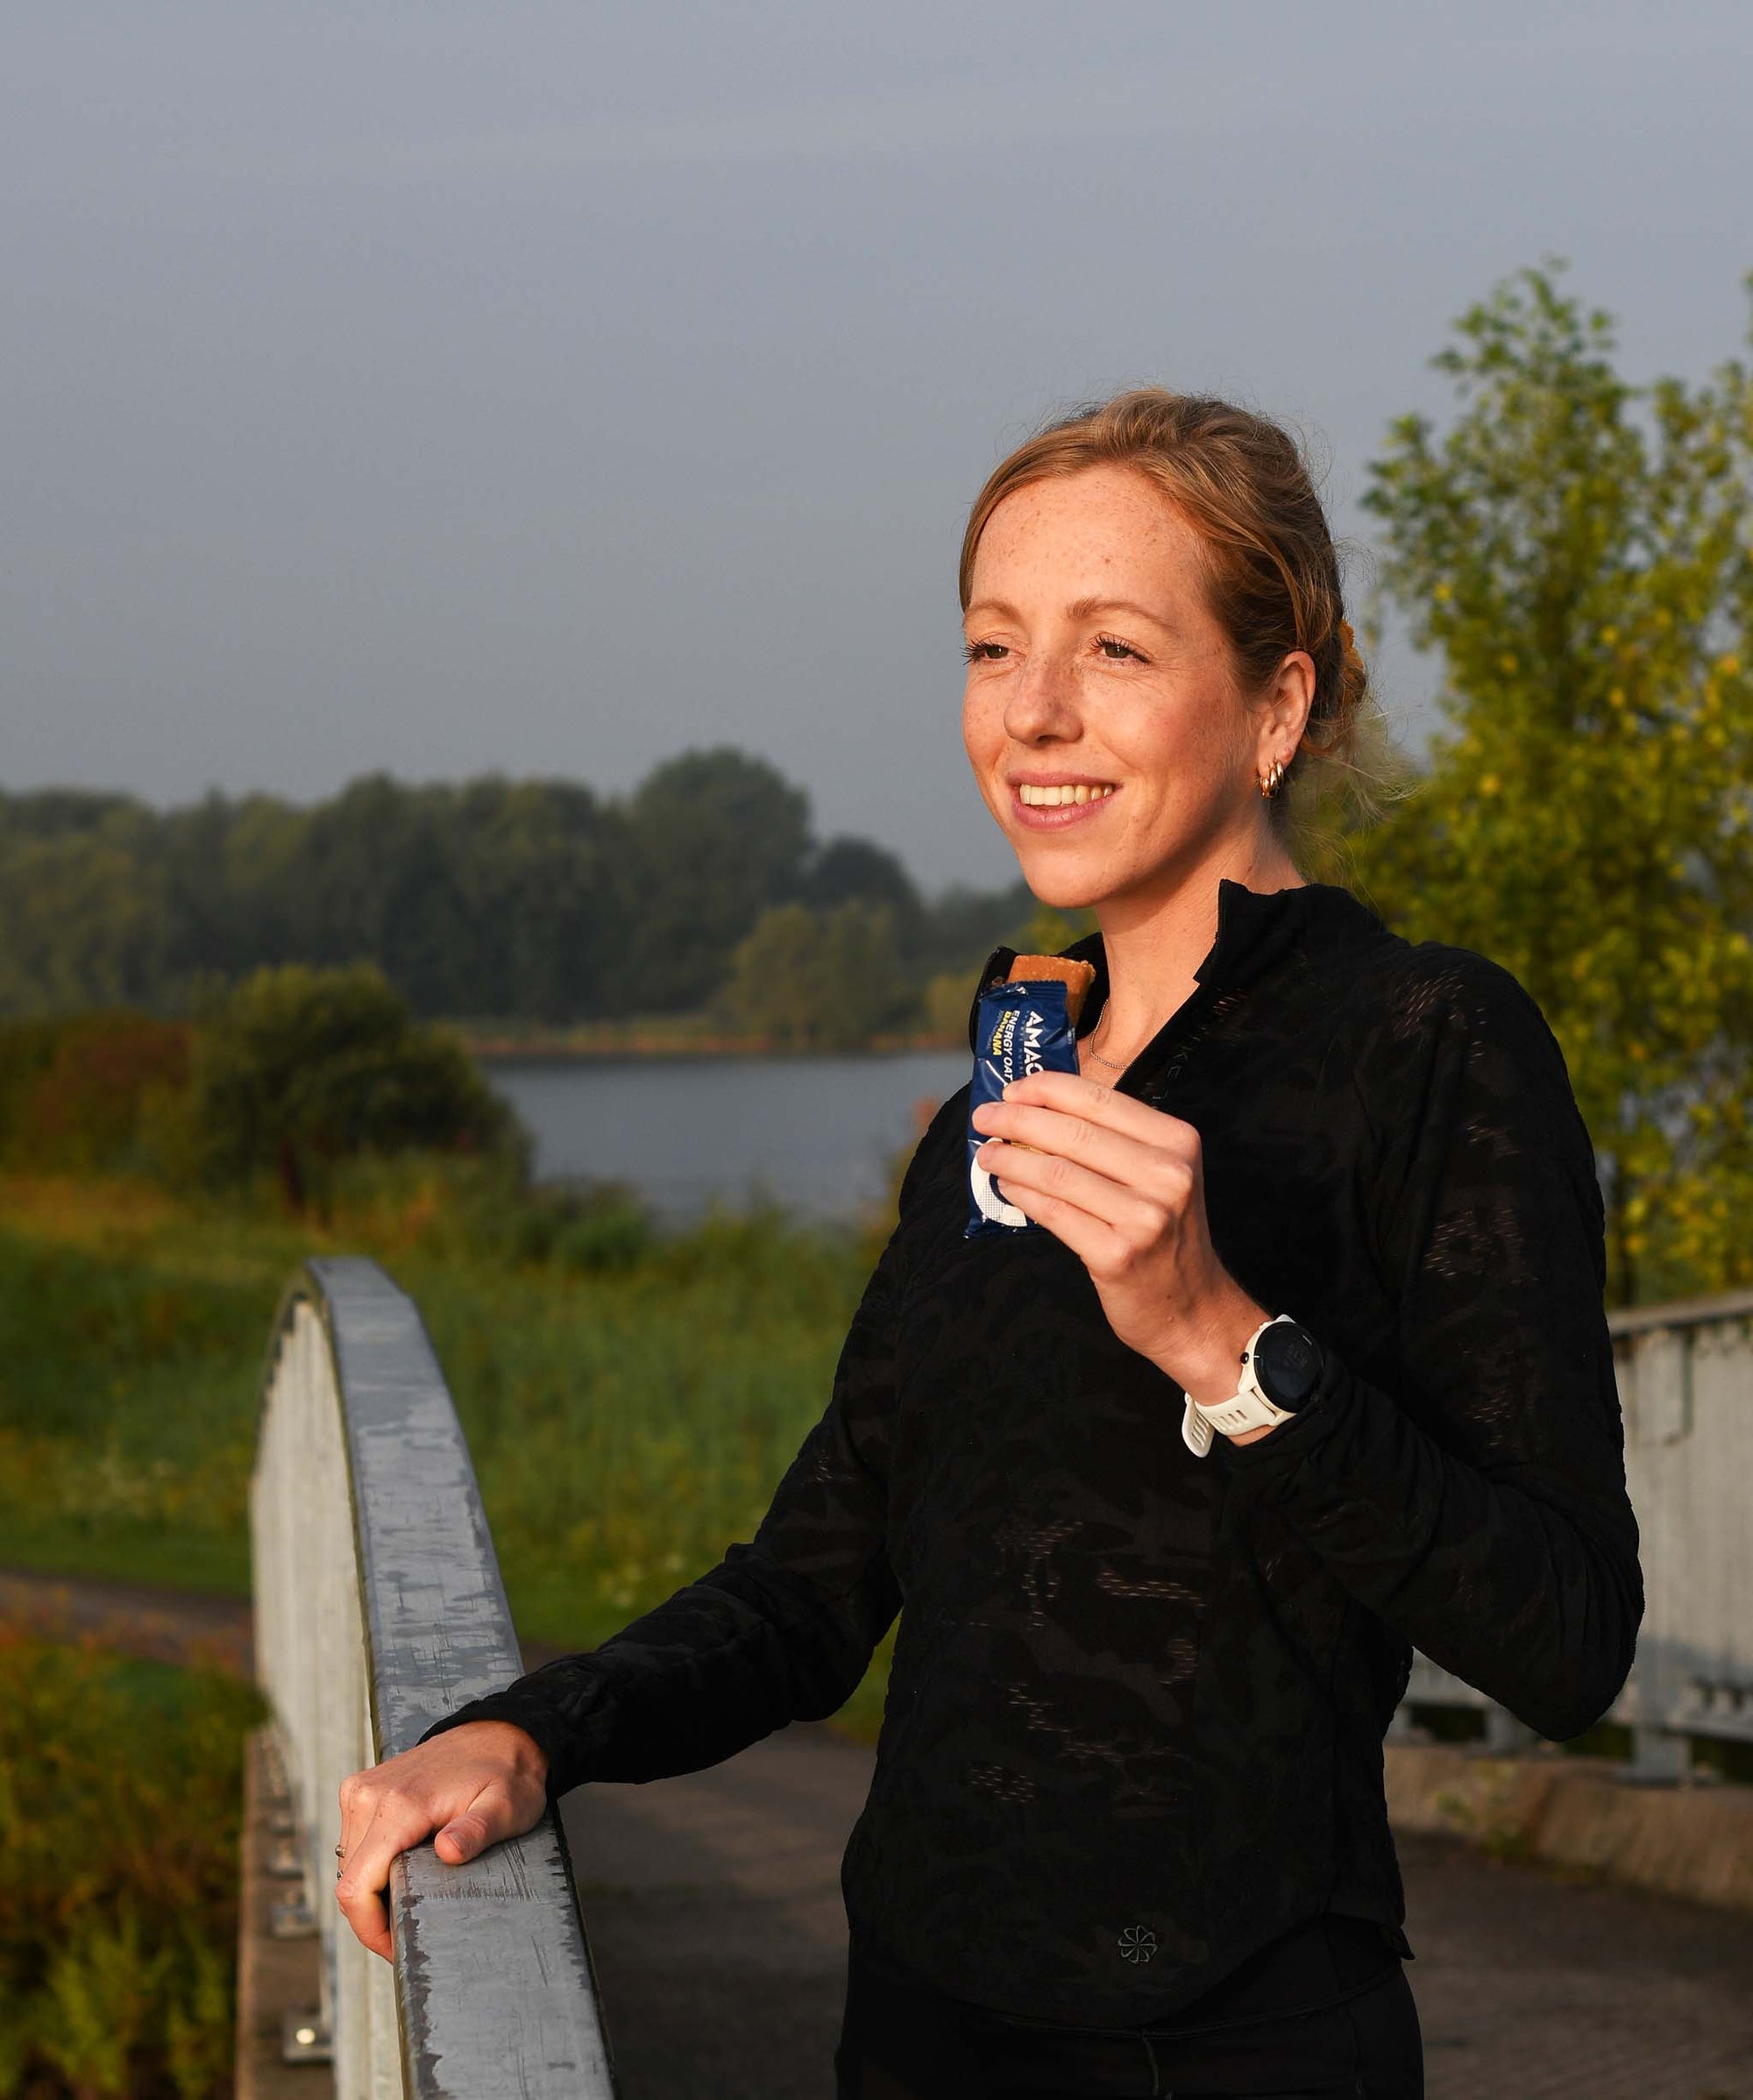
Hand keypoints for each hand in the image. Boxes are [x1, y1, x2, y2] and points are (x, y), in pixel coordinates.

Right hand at [335, 1720, 548, 1959]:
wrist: (498, 1732)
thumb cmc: (506, 1774)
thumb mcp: (507, 1807)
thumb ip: (477, 1831)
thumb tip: (448, 1852)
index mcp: (399, 1805)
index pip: (356, 1888)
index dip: (371, 1930)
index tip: (399, 1948)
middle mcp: (369, 1795)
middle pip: (349, 1882)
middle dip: (374, 1916)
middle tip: (413, 1928)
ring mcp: (361, 1789)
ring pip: (350, 1866)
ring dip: (373, 1891)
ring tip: (414, 1896)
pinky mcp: (362, 1789)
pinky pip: (354, 1844)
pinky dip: (373, 1866)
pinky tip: (404, 1869)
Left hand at [970, 1069, 1270, 1425]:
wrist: (1193, 1307)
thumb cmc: (1164, 1233)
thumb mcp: (1159, 1174)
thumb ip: (1112, 1140)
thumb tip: (1037, 1108)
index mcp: (1177, 1142)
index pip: (1100, 1100)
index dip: (1046, 1089)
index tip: (1012, 1088)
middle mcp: (1167, 1175)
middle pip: (1073, 1133)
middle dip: (1017, 1119)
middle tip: (984, 1117)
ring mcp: (1144, 1217)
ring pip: (1057, 1172)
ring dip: (1010, 1158)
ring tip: (987, 1154)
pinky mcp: (1118, 1255)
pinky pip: (1054, 1213)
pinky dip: (1021, 1194)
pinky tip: (1006, 1185)